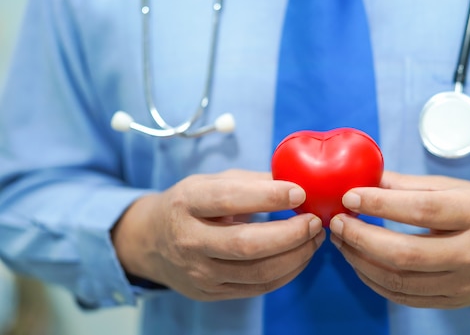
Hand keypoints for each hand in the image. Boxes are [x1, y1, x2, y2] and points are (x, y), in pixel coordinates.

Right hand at [112, 170, 324, 300]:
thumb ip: (252, 181)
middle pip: (246, 244)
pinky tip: (301, 255)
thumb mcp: (211, 182)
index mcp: (187, 202)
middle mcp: (189, 240)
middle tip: (315, 220)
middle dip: (290, 233)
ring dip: (296, 255)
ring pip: (258, 272)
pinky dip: (288, 272)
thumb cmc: (190, 204)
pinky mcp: (211, 293)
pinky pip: (258, 288)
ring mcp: (199, 272)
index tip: (300, 191)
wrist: (152, 241)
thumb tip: (298, 179)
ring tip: (315, 237)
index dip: (268, 197)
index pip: (229, 200)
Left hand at [329, 172, 469, 308]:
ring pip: (400, 281)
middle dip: (361, 238)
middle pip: (405, 254)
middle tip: (337, 221)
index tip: (349, 196)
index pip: (421, 210)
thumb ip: (407, 185)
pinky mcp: (455, 302)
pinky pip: (405, 298)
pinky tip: (360, 262)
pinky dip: (374, 280)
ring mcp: (465, 284)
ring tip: (342, 240)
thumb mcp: (454, 186)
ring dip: (361, 261)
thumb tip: (362, 179)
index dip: (379, 205)